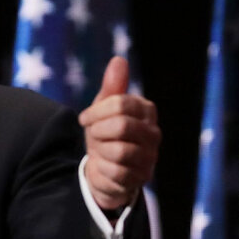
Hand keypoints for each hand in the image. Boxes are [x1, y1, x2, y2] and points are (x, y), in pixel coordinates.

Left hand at [78, 57, 160, 212]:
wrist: (104, 170)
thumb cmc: (105, 134)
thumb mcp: (103, 109)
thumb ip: (112, 86)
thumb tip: (119, 60)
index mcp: (146, 110)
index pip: (121, 104)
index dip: (96, 111)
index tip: (84, 119)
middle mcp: (154, 133)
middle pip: (122, 125)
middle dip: (98, 131)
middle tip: (94, 136)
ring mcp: (150, 157)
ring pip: (120, 150)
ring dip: (101, 150)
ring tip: (101, 151)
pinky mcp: (141, 178)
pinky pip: (117, 172)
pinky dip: (103, 168)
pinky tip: (104, 166)